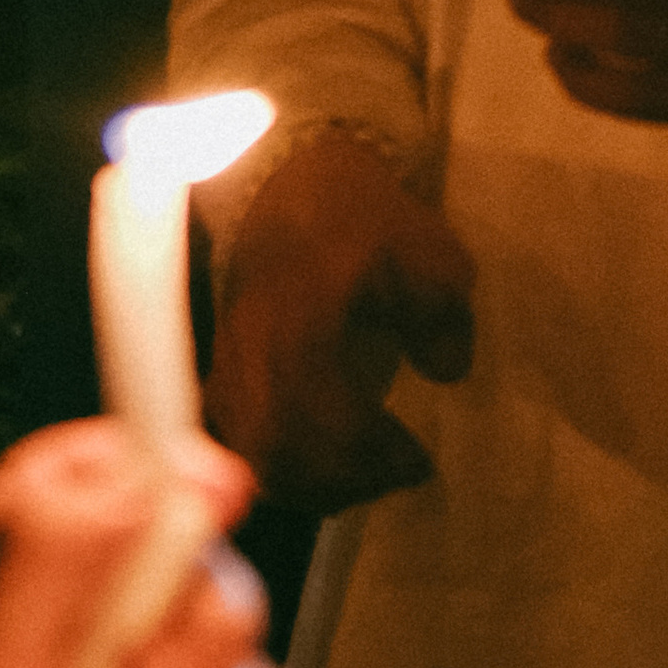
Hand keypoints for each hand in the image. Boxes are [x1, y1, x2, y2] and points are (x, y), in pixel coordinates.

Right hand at [204, 128, 474, 511]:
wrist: (294, 184)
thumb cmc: (366, 218)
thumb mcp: (425, 249)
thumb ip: (442, 311)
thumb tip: (447, 371)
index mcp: (298, 311)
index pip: (319, 405)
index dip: (370, 451)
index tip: (422, 461)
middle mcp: (251, 344)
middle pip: (279, 444)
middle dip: (343, 479)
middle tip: (397, 474)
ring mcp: (228, 361)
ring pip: (253, 451)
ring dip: (313, 482)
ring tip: (368, 478)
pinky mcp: (221, 373)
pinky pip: (237, 442)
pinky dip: (281, 469)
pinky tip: (326, 472)